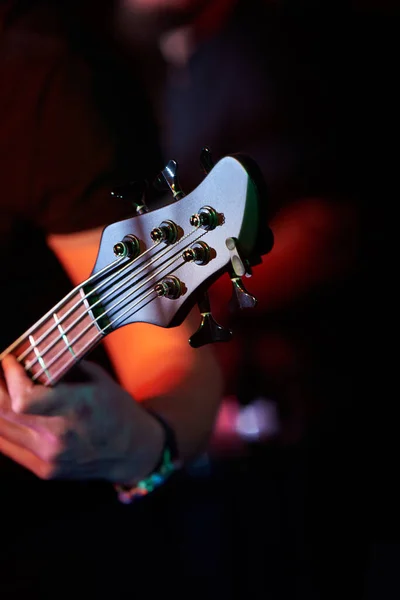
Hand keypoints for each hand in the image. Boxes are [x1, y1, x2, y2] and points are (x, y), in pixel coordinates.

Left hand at [0, 355, 163, 482]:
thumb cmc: (116, 409)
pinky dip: (1, 424)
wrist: (131, 450)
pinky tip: (5, 410)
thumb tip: (30, 353)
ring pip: (0, 428)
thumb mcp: (97, 378)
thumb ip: (62, 367)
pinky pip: (7, 445)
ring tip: (2, 388)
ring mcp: (49, 457)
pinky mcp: (44, 469)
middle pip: (4, 412)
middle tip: (1, 371)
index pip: (24, 398)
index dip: (10, 376)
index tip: (10, 360)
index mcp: (77, 408)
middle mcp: (59, 436)